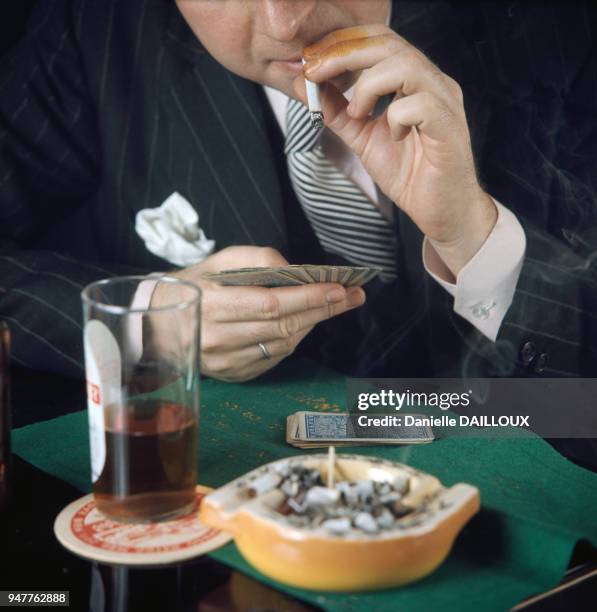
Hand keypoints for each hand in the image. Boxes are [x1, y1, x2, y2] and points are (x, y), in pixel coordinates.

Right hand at [152, 246, 364, 381]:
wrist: (160, 323)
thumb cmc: (195, 284)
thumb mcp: (219, 260)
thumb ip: (258, 259)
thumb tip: (295, 272)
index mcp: (211, 305)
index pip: (269, 304)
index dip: (307, 297)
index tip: (339, 288)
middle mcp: (217, 340)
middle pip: (282, 326)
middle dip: (321, 310)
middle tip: (351, 296)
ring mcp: (225, 363)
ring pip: (282, 345)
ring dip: (311, 324)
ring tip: (332, 305)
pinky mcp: (232, 375)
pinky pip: (274, 358)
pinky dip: (294, 339)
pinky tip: (304, 322)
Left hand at [295, 25, 496, 276]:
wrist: (439, 210)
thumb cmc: (408, 172)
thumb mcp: (362, 137)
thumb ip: (338, 112)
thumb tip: (306, 86)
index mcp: (413, 79)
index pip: (377, 40)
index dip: (341, 43)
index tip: (309, 61)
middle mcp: (431, 82)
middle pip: (388, 44)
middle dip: (344, 54)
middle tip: (315, 73)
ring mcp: (444, 102)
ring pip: (405, 65)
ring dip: (368, 85)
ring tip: (357, 112)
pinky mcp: (449, 127)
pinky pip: (420, 105)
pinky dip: (396, 116)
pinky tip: (394, 136)